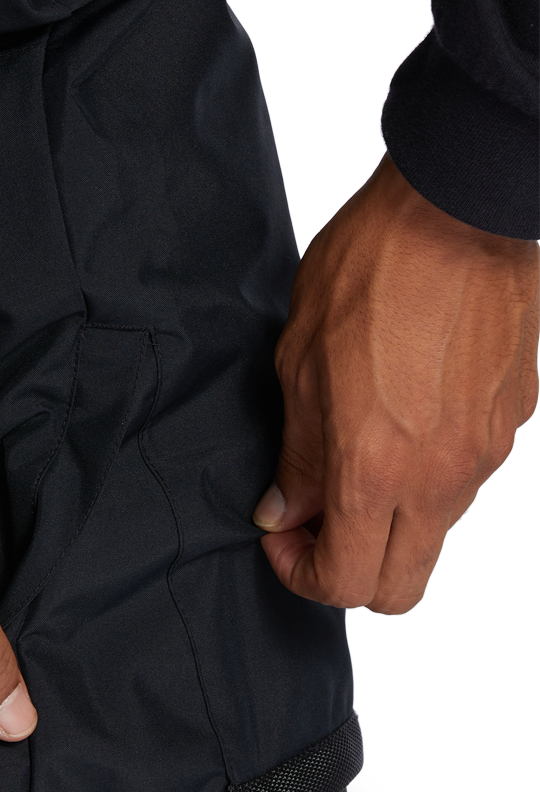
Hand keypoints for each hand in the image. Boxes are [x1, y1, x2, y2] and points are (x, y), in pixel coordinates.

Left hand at [254, 154, 538, 613]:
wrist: (461, 205)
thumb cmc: (377, 266)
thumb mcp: (299, 363)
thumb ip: (297, 454)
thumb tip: (286, 509)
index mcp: (377, 470)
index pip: (345, 583)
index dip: (301, 574)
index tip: (281, 535)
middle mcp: (440, 477)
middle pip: (399, 585)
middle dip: (349, 573)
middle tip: (314, 524)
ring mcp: (484, 453)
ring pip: (432, 533)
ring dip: (387, 522)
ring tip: (351, 457)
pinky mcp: (510, 422)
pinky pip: (463, 477)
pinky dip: (425, 476)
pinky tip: (399, 420)